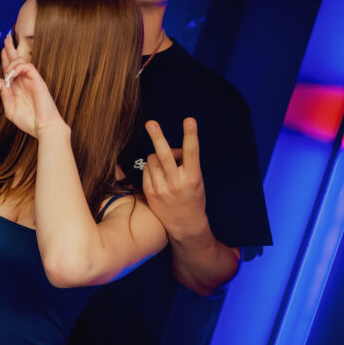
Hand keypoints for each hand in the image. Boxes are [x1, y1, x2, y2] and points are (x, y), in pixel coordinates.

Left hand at [0, 36, 63, 137]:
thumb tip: (0, 81)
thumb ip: (4, 95)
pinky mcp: (38, 80)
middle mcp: (24, 81)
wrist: (43, 127)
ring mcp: (31, 80)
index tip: (1, 50)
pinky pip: (27, 66)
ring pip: (21, 61)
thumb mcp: (10, 109)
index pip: (10, 69)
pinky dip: (17, 67)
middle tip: (6, 38)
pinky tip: (12, 74)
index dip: (5, 59)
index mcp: (18, 87)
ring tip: (7, 72)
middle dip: (10, 48)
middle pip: (16, 60)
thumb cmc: (28, 121)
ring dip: (11, 63)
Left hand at [142, 118, 207, 240]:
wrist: (185, 224)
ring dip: (158, 156)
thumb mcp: (196, 180)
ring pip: (153, 160)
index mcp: (192, 178)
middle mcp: (176, 183)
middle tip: (151, 123)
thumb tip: (170, 148)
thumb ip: (185, 164)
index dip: (190, 135)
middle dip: (157, 137)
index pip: (191, 152)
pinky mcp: (150, 192)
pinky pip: (146, 170)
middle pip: (164, 155)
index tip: (189, 120)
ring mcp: (161, 188)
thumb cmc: (193, 197)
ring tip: (167, 165)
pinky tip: (159, 174)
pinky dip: (151, 167)